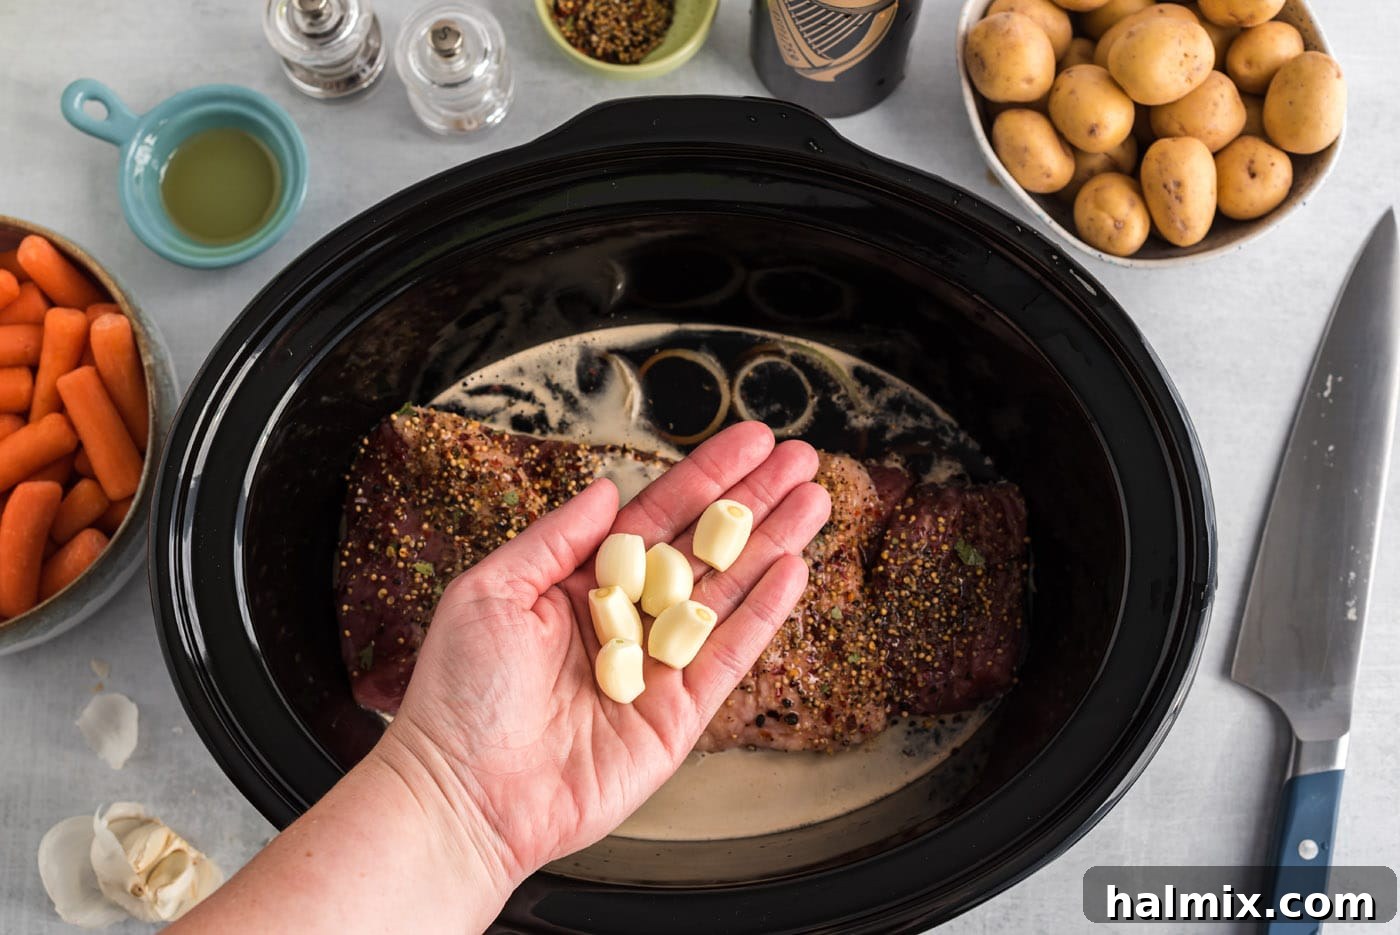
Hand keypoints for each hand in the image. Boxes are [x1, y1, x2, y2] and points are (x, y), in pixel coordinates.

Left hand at [378, 422, 829, 893]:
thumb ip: (556, 538)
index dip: (705, 477)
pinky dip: (762, 614)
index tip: (749, 442)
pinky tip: (791, 569)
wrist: (463, 795)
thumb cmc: (458, 696)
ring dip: (774, 545)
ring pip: (728, 594)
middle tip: (802, 460)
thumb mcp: (491, 591)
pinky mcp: (677, 716)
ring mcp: (656, 667)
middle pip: (705, 547)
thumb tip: (607, 488)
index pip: (656, 515)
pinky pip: (729, 657)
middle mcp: (626, 619)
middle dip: (755, 502)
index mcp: (580, 584)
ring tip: (815, 500)